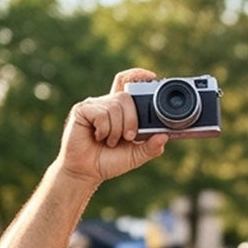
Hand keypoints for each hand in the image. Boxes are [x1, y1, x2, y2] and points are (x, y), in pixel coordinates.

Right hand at [56, 68, 168, 186]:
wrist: (87, 171)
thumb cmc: (110, 161)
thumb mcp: (136, 156)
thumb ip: (151, 147)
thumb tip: (165, 136)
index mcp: (120, 111)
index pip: (126, 83)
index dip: (137, 75)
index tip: (152, 76)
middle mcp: (107, 104)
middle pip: (126, 98)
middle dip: (132, 121)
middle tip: (128, 138)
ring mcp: (94, 105)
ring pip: (115, 107)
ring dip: (117, 130)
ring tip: (109, 141)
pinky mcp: (82, 110)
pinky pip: (101, 113)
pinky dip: (104, 129)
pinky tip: (98, 136)